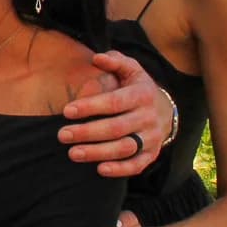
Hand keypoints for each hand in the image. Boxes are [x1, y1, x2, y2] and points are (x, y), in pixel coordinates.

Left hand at [56, 51, 168, 176]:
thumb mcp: (131, 69)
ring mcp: (152, 138)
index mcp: (142, 94)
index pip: (114, 102)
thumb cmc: (136, 87)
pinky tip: (100, 169)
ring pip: (125, 148)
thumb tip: (97, 57)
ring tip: (73, 153)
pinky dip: (120, 170)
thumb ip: (115, 61)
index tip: (66, 111)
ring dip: (98, 153)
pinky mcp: (152, 154)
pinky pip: (137, 165)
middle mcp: (149, 117)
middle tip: (62, 135)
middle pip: (117, 128)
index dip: (90, 107)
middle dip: (87, 132)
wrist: (165, 110)